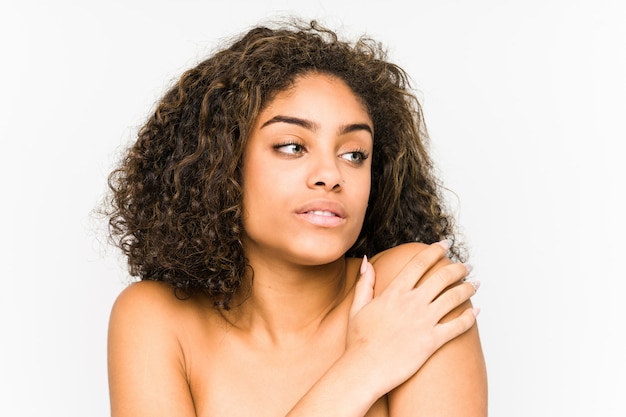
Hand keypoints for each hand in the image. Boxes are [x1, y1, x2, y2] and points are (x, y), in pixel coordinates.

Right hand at [346, 241, 478, 396]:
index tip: (445, 244)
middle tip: (466, 266)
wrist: (364, 369)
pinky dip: (470, 317)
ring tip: (475, 284)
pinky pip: (457, 326)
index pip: (419, 263)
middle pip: (442, 277)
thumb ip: (365, 282)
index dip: (434, 250)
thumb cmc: (359, 341)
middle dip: (458, 268)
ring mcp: (424, 322)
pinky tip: (476, 311)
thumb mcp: (357, 306)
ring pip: (454, 298)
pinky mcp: (432, 341)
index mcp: (394, 292)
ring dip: (468, 288)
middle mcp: (412, 303)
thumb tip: (366, 260)